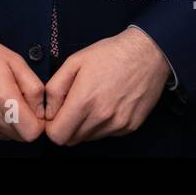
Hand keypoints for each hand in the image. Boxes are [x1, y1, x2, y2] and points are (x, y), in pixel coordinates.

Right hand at [0, 30, 45, 141]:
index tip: (32, 110)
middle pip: (18, 137)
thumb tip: (41, 111)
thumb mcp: (15, 61)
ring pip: (3, 136)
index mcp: (4, 97)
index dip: (37, 122)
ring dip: (6, 124)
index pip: (32, 133)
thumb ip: (34, 88)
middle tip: (16, 101)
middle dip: (23, 123)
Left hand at [43, 27, 168, 145]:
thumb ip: (55, 88)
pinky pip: (107, 134)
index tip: (55, 115)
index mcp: (84, 101)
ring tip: (92, 101)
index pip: (57, 136)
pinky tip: (107, 104)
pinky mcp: (130, 126)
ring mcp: (118, 124)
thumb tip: (49, 111)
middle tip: (72, 106)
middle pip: (72, 140)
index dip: (52, 126)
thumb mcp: (74, 62)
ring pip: (89, 138)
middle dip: (66, 126)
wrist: (147, 53)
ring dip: (84, 126)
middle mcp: (102, 117)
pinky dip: (102, 124)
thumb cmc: (110, 54)